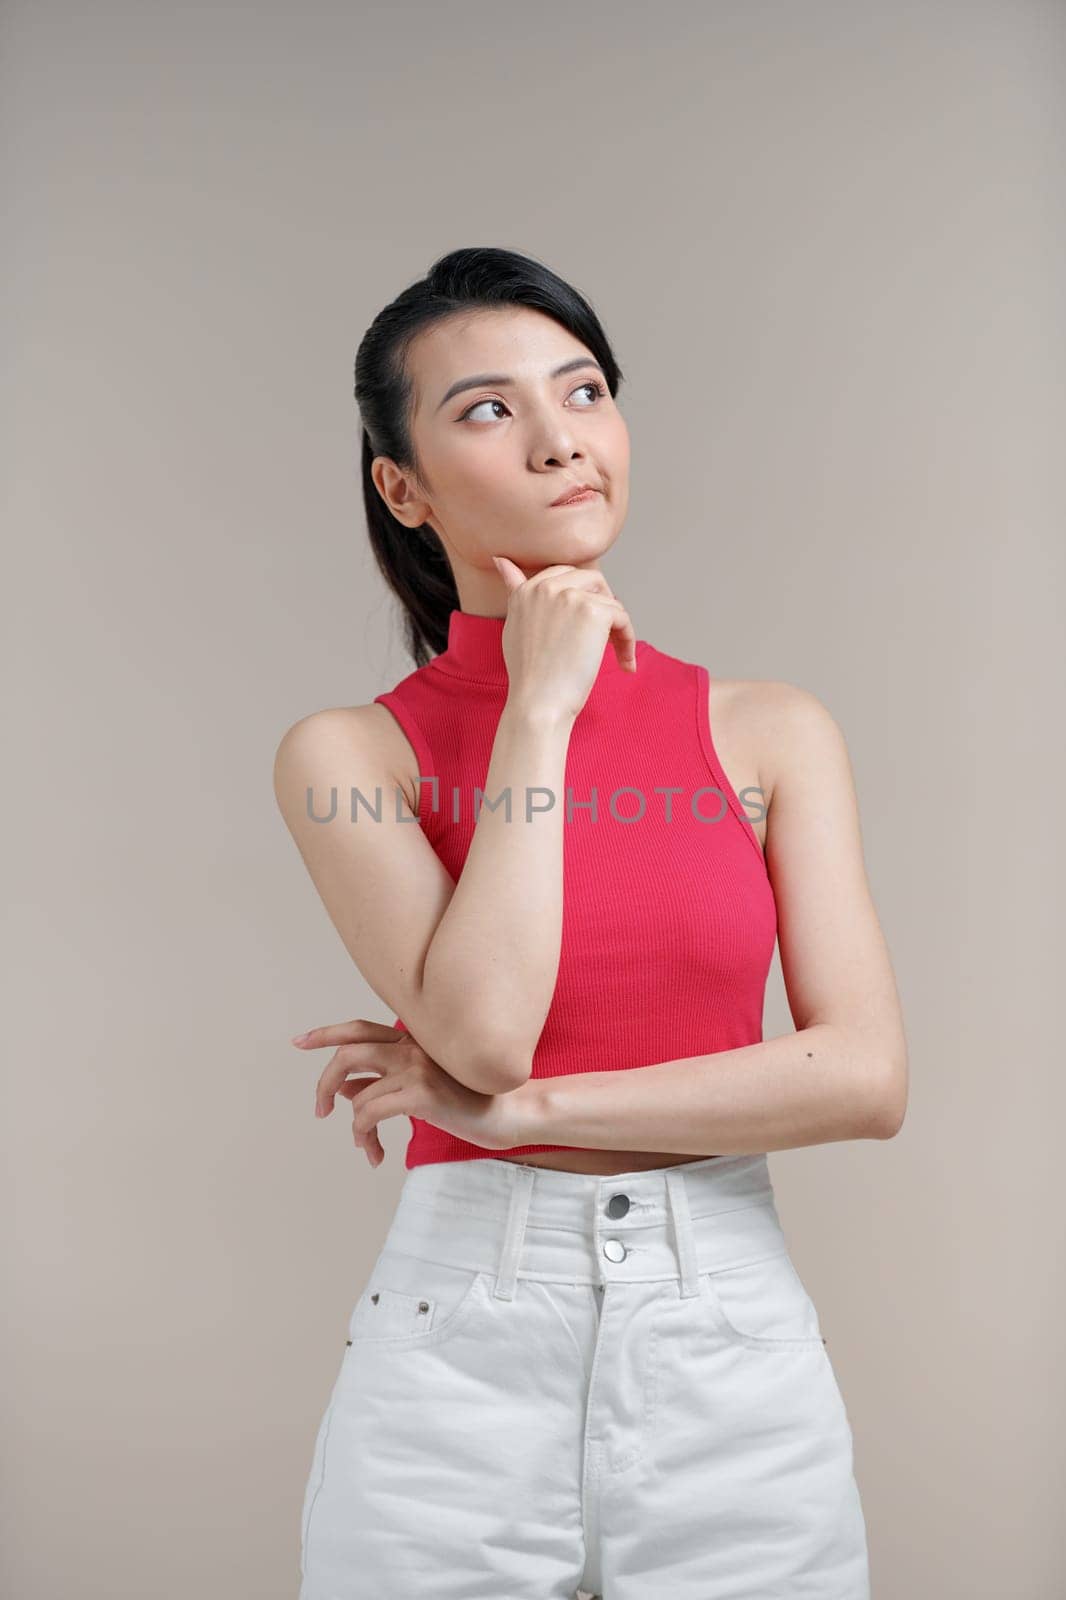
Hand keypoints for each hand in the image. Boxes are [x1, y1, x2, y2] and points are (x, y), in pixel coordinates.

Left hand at [291, 1018, 526, 1164]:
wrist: (511, 1111)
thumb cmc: (469, 1101)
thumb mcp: (422, 1086)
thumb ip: (385, 1080)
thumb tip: (344, 1089)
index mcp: (412, 1040)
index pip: (360, 1029)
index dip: (326, 1034)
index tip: (299, 1042)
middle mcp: (411, 1046)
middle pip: (347, 1054)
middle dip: (323, 1083)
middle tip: (319, 1111)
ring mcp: (416, 1067)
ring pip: (356, 1095)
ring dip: (354, 1129)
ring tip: (366, 1147)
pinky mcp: (421, 1093)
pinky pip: (369, 1114)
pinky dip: (364, 1136)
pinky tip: (376, 1153)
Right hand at [490, 556, 636, 720]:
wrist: (538, 703)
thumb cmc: (529, 674)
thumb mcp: (514, 626)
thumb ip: (514, 592)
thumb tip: (500, 559)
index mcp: (526, 590)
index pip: (564, 574)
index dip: (581, 598)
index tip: (585, 626)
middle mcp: (545, 587)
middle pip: (591, 579)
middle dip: (602, 605)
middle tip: (605, 637)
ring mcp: (570, 596)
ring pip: (609, 599)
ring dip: (617, 627)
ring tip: (617, 654)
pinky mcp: (593, 611)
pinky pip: (622, 617)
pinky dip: (628, 640)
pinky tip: (625, 664)